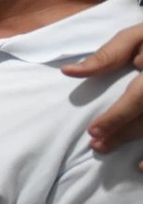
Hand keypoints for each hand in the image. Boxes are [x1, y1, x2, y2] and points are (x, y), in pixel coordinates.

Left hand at [62, 23, 142, 167]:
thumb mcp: (136, 36)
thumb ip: (107, 55)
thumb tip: (69, 72)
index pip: (139, 98)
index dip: (116, 117)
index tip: (93, 131)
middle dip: (122, 135)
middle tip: (97, 146)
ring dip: (140, 148)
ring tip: (111, 150)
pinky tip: (142, 167)